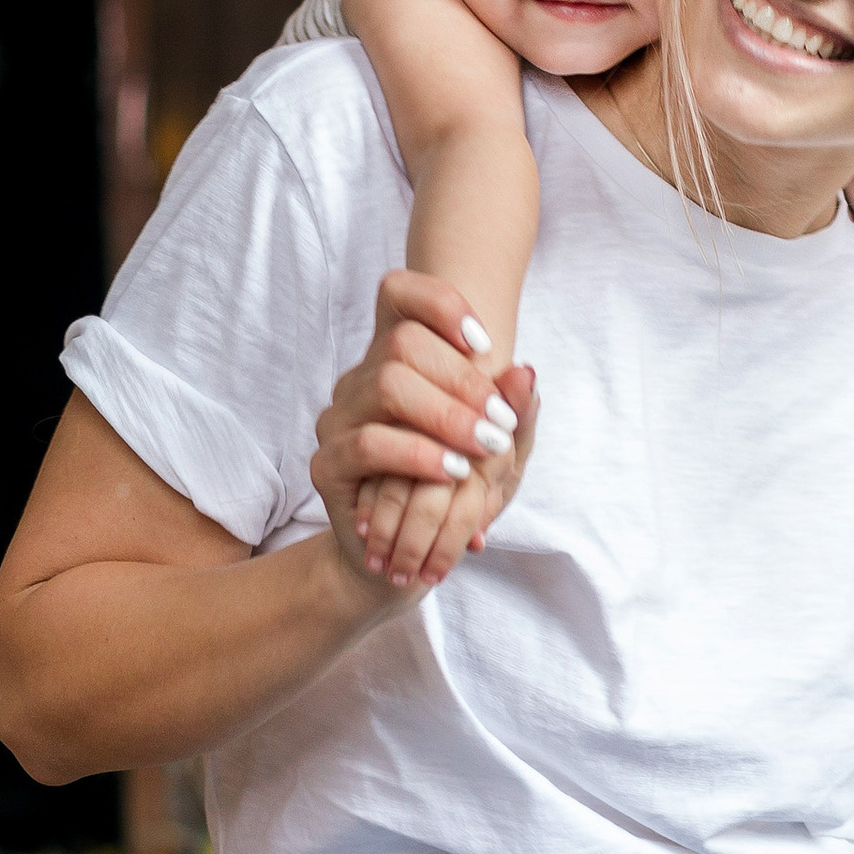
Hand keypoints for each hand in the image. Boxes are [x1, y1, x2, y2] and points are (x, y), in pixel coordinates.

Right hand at [313, 272, 538, 598]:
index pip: (398, 293)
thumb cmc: (455, 495)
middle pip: (402, 342)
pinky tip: (450, 470)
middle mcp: (361, 379)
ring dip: (445, 415)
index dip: (439, 301)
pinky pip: (368, 443)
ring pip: (386, 384)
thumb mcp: (502, 454)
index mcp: (396, 360)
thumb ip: (516, 413)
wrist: (408, 560)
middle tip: (499, 423)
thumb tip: (524, 372)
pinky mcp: (328, 464)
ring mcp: (339, 419)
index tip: (485, 343)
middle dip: (462, 379)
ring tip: (481, 450)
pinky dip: (416, 453)